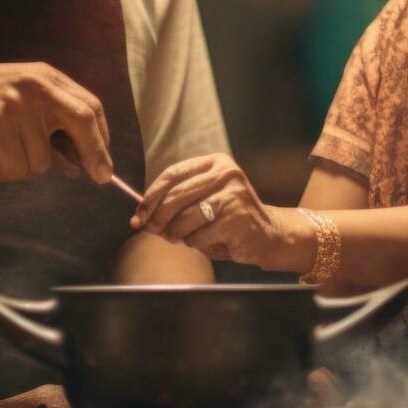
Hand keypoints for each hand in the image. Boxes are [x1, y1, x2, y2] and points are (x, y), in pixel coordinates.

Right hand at [0, 62, 111, 182]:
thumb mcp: (21, 99)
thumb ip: (51, 123)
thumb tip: (82, 162)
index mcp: (45, 77)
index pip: (89, 106)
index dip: (101, 137)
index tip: (104, 163)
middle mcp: (35, 87)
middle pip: (83, 121)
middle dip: (94, 154)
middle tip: (100, 177)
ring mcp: (15, 106)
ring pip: (41, 160)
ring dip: (23, 166)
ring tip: (0, 149)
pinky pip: (14, 168)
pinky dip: (2, 170)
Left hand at [130, 154, 307, 269]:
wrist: (268, 234)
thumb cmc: (229, 218)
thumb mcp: (205, 200)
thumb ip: (176, 203)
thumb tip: (141, 218)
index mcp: (215, 163)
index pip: (173, 174)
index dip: (152, 195)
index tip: (139, 212)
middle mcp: (226, 174)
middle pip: (175, 196)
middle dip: (157, 218)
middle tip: (151, 230)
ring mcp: (232, 196)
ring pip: (184, 219)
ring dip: (178, 234)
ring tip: (186, 237)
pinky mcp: (236, 219)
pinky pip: (198, 236)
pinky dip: (197, 244)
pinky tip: (210, 242)